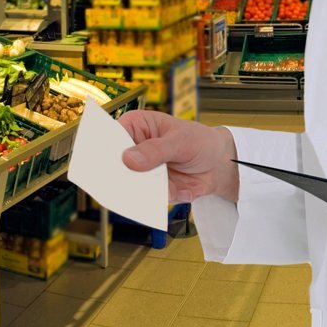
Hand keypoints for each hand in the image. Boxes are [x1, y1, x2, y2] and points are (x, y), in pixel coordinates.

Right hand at [119, 111, 240, 203]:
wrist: (220, 165)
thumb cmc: (199, 142)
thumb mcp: (181, 141)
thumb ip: (155, 150)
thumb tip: (129, 159)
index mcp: (135, 126)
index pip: (111, 136)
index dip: (107, 150)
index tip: (112, 162)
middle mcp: (133, 150)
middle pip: (115, 166)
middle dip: (122, 176)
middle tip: (130, 181)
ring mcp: (141, 172)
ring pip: (129, 186)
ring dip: (145, 191)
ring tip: (166, 186)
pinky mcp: (151, 191)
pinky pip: (148, 200)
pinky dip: (164, 198)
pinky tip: (181, 189)